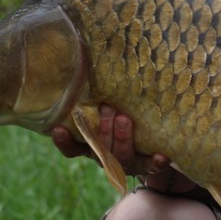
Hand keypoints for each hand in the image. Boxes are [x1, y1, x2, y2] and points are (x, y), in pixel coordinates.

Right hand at [51, 105, 196, 193]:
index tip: (58, 129)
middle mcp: (106, 156)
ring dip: (122, 138)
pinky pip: (149, 167)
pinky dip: (154, 162)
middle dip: (102, 130)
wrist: (152, 140)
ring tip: (125, 119)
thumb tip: (86, 52)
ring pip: (120, 157)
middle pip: (99, 150)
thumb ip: (96, 91)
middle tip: (108, 109)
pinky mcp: (146, 164)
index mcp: (92, 144)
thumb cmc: (123, 111)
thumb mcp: (109, 105)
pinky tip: (162, 156)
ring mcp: (125, 162)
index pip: (72, 148)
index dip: (64, 141)